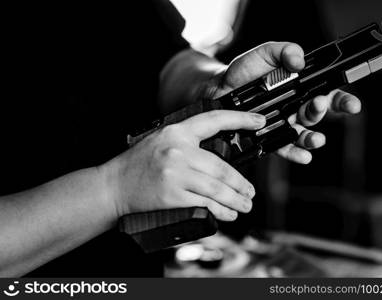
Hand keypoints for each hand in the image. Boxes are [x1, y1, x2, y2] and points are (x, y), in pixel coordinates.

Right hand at [103, 110, 266, 220]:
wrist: (114, 185)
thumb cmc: (138, 163)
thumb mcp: (162, 140)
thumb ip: (188, 141)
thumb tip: (221, 154)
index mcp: (176, 132)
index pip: (214, 120)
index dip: (240, 119)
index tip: (259, 121)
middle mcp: (178, 150)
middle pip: (222, 167)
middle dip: (241, 183)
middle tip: (250, 192)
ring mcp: (175, 174)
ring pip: (218, 188)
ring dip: (236, 199)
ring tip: (245, 205)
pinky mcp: (173, 196)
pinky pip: (205, 204)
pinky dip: (221, 211)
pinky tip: (229, 213)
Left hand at [208, 42, 361, 163]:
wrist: (220, 88)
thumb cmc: (244, 72)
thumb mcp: (265, 54)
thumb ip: (284, 50)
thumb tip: (299, 59)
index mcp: (301, 88)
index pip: (329, 94)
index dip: (343, 101)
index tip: (352, 105)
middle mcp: (295, 107)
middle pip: (318, 114)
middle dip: (322, 111)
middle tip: (317, 104)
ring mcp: (283, 124)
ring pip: (305, 135)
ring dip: (313, 139)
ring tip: (315, 138)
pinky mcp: (269, 137)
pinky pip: (285, 148)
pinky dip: (295, 153)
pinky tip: (303, 156)